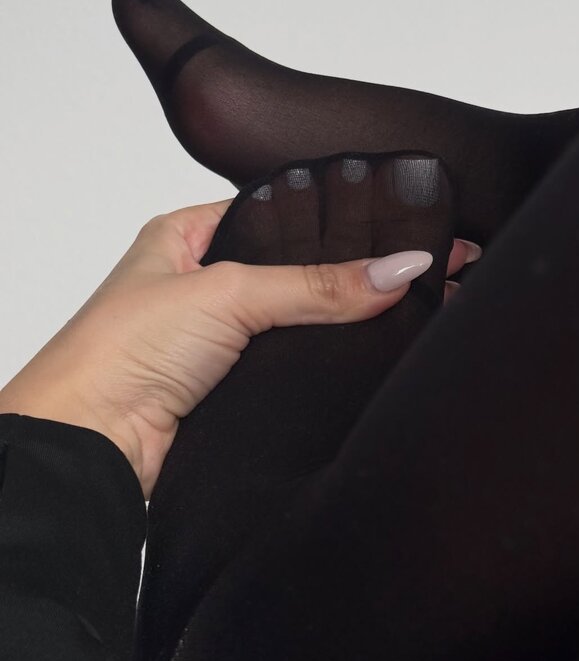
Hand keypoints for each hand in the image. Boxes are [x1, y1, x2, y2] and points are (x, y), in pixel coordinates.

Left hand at [0, 199, 478, 498]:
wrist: (89, 445)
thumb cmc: (117, 353)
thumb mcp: (228, 292)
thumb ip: (317, 283)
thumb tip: (396, 268)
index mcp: (185, 236)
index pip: (276, 215)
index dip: (333, 222)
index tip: (393, 227)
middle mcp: (200, 284)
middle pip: (292, 273)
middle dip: (344, 277)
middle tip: (408, 271)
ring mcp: (217, 341)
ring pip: (295, 324)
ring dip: (335, 326)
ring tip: (402, 310)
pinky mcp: (232, 390)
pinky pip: (291, 369)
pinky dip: (322, 366)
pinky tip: (365, 358)